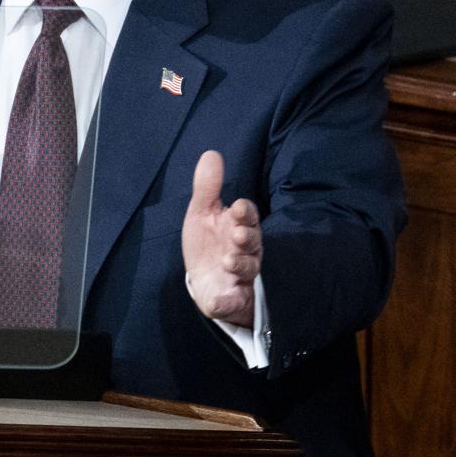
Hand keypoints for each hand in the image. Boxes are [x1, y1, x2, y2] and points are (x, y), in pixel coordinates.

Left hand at [181, 150, 261, 326]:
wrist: (205, 281)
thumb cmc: (209, 243)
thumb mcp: (202, 214)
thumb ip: (207, 188)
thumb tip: (211, 153)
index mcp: (239, 227)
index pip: (247, 216)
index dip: (244, 212)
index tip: (236, 207)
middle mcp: (245, 251)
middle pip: (253, 242)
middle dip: (247, 238)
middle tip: (238, 235)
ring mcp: (241, 276)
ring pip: (248, 269)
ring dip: (239, 264)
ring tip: (227, 259)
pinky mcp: (232, 299)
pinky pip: (232, 302)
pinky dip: (226, 303)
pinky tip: (216, 301)